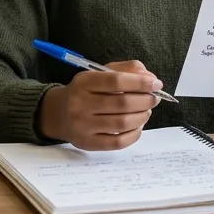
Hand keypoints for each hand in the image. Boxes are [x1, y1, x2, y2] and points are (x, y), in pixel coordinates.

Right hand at [39, 60, 162, 150]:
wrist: (57, 113)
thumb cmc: (85, 91)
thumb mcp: (100, 73)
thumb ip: (126, 70)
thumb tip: (150, 78)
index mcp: (84, 82)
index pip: (116, 81)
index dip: (140, 82)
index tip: (156, 84)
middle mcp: (80, 104)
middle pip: (122, 103)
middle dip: (145, 100)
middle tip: (154, 98)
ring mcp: (83, 126)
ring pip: (122, 123)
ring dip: (142, 116)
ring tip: (146, 111)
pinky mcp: (88, 143)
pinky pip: (118, 142)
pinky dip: (134, 134)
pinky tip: (138, 125)